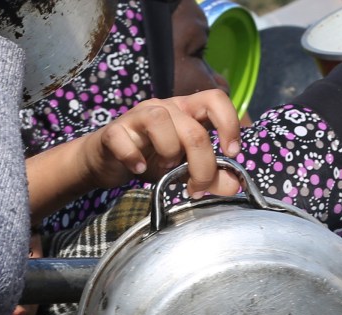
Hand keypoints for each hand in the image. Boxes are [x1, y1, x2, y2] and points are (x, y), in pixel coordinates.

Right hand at [80, 94, 243, 195]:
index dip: (229, 123)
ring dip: (169, 152)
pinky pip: (124, 139)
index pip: (215, 99)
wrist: (107, 162)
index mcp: (186, 112)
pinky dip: (133, 157)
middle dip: (202, 165)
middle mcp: (165, 107)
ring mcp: (137, 116)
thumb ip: (210, 176)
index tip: (232, 152)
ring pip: (160, 121)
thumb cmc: (149, 159)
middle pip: (193, 129)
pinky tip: (139, 169)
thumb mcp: (184, 169)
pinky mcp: (114, 131)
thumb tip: (235, 185)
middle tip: (196, 188)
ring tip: (165, 169)